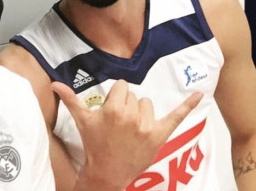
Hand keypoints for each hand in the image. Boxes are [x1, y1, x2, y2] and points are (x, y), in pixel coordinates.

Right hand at [52, 79, 202, 190]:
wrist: (107, 172)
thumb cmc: (94, 144)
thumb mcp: (82, 121)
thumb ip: (70, 99)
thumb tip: (55, 83)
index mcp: (114, 108)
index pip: (121, 88)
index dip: (115, 98)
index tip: (111, 112)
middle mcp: (133, 115)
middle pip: (134, 96)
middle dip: (126, 106)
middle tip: (119, 124)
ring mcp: (148, 126)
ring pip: (148, 104)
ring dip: (141, 112)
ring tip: (131, 128)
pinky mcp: (160, 135)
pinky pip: (176, 116)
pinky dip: (188, 105)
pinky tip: (200, 95)